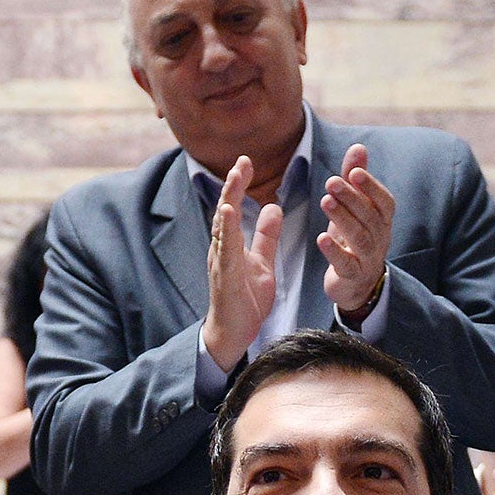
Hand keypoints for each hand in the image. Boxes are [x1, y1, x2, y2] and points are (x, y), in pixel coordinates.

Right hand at [202, 156, 281, 373]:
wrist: (234, 333)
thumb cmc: (245, 299)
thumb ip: (267, 237)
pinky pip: (225, 249)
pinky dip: (226, 229)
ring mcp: (221, 261)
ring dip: (229, 200)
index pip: (235, 207)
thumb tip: (274, 208)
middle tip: (242, 161)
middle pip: (226, 210)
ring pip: (223, 225)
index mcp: (231, 243)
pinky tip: (228, 212)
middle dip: (233, 184)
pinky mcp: (224, 276)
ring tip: (235, 177)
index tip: (246, 162)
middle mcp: (222, 248)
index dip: (239, 184)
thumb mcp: (263, 262)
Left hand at [320, 144, 395, 319]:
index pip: (384, 202)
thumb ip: (356, 180)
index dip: (371, 187)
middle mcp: (380, 238)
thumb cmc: (355, 238)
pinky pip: (346, 264)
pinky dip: (334, 251)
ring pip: (359, 238)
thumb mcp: (356, 209)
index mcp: (383, 220)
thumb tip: (358, 147)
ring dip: (342, 218)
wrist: (358, 284)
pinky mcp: (352, 276)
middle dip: (351, 198)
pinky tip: (321, 238)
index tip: (354, 172)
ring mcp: (368, 259)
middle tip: (331, 181)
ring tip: (325, 201)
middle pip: (369, 217)